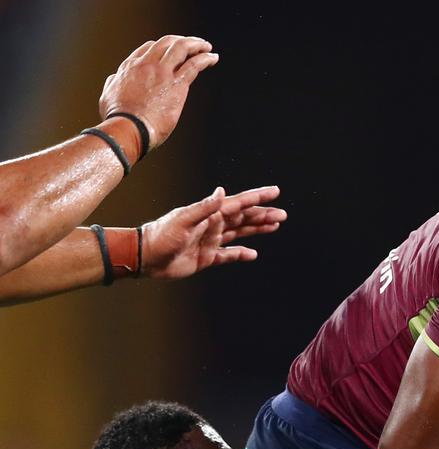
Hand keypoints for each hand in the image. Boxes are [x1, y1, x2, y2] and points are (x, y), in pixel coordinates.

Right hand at [99, 35, 218, 149]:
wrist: (128, 127)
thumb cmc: (118, 117)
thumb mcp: (108, 96)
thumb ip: (113, 84)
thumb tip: (114, 79)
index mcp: (130, 67)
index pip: (149, 47)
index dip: (163, 46)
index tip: (172, 51)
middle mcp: (146, 64)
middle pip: (166, 43)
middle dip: (181, 40)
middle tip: (193, 44)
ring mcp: (162, 72)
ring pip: (181, 48)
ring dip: (196, 44)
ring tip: (206, 47)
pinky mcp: (176, 84)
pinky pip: (194, 65)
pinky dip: (206, 58)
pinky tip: (213, 58)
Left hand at [142, 185, 285, 278]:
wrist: (146, 257)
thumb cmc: (162, 235)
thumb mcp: (183, 219)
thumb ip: (205, 207)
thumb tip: (222, 191)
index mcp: (210, 214)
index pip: (238, 204)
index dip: (257, 198)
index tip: (274, 191)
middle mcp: (213, 225)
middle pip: (243, 218)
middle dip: (263, 215)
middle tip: (282, 214)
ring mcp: (211, 241)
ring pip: (240, 233)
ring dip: (256, 229)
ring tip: (274, 226)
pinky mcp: (207, 257)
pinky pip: (229, 254)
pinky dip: (241, 254)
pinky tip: (253, 254)